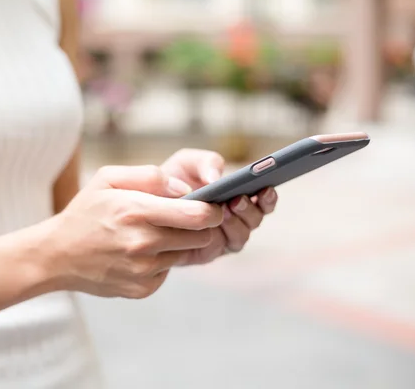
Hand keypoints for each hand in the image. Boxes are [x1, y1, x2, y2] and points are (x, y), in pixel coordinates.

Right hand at [42, 165, 222, 298]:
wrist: (56, 255)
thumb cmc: (85, 212)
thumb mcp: (108, 179)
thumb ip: (149, 175)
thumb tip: (183, 189)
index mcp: (136, 210)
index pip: (197, 215)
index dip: (212, 210)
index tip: (213, 206)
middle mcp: (142, 243)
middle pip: (200, 237)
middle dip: (199, 226)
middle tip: (185, 219)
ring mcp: (143, 270)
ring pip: (185, 254)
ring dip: (178, 243)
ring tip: (154, 234)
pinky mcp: (142, 288)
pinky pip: (168, 271)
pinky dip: (161, 261)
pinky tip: (140, 254)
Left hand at [161, 149, 277, 265]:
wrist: (146, 205)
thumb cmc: (172, 181)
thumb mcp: (187, 163)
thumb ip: (205, 163)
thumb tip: (216, 178)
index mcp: (239, 197)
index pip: (264, 201)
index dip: (269, 197)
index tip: (265, 188)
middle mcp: (236, 220)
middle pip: (255, 220)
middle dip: (249, 210)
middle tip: (236, 199)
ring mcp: (223, 238)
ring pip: (240, 236)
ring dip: (235, 224)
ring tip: (222, 210)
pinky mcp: (207, 252)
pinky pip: (218, 249)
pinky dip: (216, 238)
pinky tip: (207, 227)